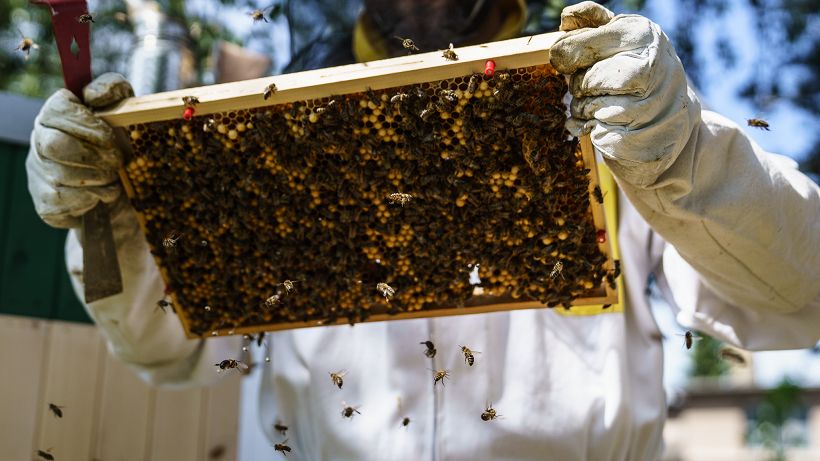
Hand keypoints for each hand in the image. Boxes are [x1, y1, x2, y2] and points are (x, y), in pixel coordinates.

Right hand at [26, 73, 133, 227]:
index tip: (109, 135)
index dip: (86, 123)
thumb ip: (112, 90)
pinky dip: (92, 199)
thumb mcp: (126, 111)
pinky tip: (102, 194)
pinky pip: (63, 202)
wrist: (126, 191)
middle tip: (116, 161)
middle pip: (54, 145)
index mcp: (55, 114)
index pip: (57, 109)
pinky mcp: (45, 203)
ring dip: (98, 178)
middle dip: (94, 155)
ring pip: (61, 176)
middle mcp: (40, 141)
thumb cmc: (121, 144)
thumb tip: (93, 95)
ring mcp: (38, 173)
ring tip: (112, 177)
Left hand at [549, 2, 699, 185]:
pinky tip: (610, 124)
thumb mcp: (621, 38)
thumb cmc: (637, 71)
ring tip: (605, 103)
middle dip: (579, 86)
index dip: (565, 56)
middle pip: (582, 81)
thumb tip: (567, 17)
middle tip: (595, 86)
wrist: (674, 115)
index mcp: (640, 34)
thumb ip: (593, 24)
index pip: (578, 47)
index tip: (568, 62)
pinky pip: (595, 133)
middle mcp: (648, 68)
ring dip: (585, 109)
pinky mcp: (640, 137)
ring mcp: (647, 106)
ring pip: (587, 108)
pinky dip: (592, 130)